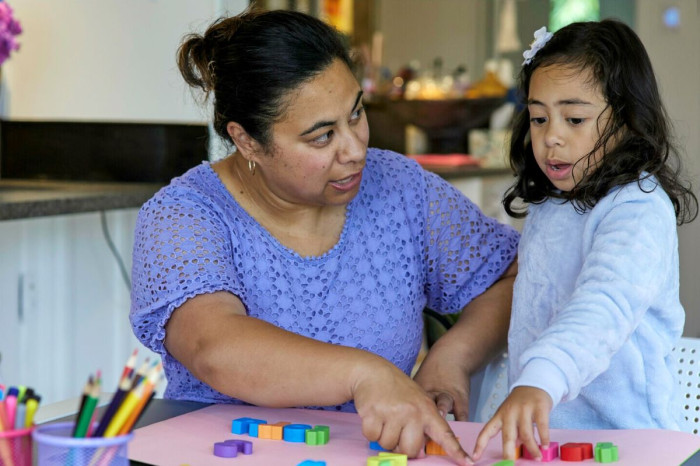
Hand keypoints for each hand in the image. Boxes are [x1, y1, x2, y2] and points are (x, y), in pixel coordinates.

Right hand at [352, 360, 472, 464]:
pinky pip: (372, 436)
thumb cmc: (397, 390)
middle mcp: (413, 412)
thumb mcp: (418, 401)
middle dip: (401, 445)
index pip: (444, 434)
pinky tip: (374, 414)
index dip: (456, 451)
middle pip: (410, 450)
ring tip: (385, 416)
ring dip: (384, 436)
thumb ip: (423, 424)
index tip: (468, 463)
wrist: (373, 371)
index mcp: (427, 410)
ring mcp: (393, 413)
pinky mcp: (374, 414)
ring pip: (388, 445)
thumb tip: (421, 451)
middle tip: (397, 429)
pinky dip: (371, 430)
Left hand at [472, 386, 552, 460]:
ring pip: (526, 434)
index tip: (475, 458)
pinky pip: (542, 426)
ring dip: (532, 448)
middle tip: (509, 464)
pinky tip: (545, 446)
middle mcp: (510, 412)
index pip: (487, 431)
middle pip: (507, 436)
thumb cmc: (521, 404)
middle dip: (507, 452)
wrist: (534, 384)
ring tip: (537, 457)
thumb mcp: (511, 416)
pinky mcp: (539, 407)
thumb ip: (512, 432)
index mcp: (500, 415)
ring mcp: (524, 409)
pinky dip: (543, 438)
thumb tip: (514, 449)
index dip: (480, 445)